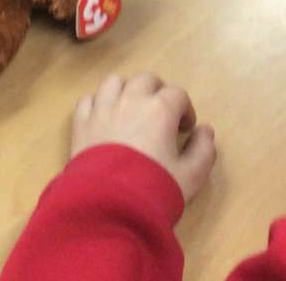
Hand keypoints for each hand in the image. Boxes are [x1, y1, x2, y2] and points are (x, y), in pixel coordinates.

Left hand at [69, 74, 216, 205]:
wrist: (109, 205)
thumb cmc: (154, 188)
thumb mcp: (191, 175)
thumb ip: (203, 150)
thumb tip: (205, 131)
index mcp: (160, 109)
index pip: (177, 94)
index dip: (185, 109)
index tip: (185, 129)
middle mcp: (130, 99)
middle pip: (146, 80)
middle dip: (157, 93)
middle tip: (161, 115)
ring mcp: (102, 108)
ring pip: (115, 82)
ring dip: (126, 91)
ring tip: (130, 110)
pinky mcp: (81, 122)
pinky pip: (88, 100)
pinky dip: (97, 104)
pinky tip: (103, 119)